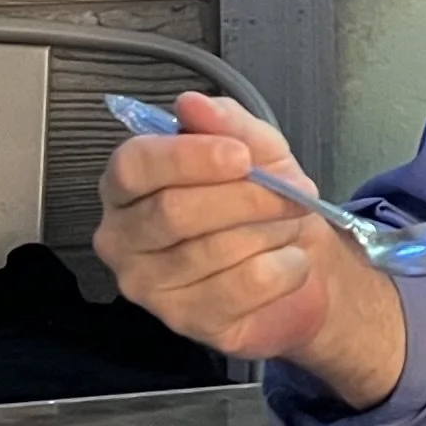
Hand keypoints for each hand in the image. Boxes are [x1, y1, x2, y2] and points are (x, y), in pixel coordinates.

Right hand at [95, 91, 405, 400]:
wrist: (303, 265)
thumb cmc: (263, 205)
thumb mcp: (258, 151)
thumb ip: (227, 123)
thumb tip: (192, 104)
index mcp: (127, 186)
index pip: (134, 166)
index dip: (189, 157)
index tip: (241, 156)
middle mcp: (123, 237)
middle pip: (174, 211)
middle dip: (246, 196)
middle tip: (290, 190)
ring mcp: (149, 286)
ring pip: (212, 250)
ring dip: (269, 230)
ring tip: (288, 225)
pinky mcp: (185, 322)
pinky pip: (242, 287)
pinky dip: (283, 267)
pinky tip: (290, 260)